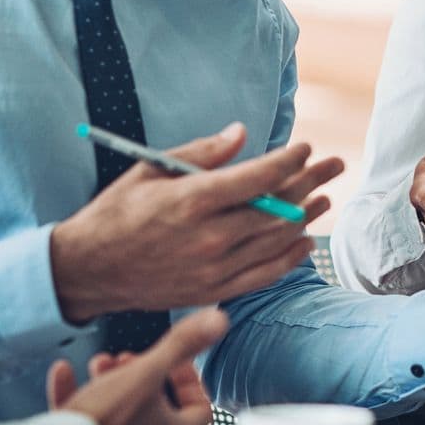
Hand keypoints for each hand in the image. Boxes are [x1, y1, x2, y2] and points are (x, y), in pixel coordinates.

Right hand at [51, 124, 342, 322]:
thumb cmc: (117, 212)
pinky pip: (263, 275)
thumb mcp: (150, 170)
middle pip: (276, 207)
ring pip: (275, 241)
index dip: (289, 160)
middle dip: (311, 182)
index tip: (305, 148)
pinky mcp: (212, 291)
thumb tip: (241, 133)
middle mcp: (209, 236)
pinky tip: (302, 242)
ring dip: (305, 218)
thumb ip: (201, 153)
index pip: (258, 177)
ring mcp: (213, 268)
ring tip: (325, 198)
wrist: (89, 270)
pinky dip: (287, 258)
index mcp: (192, 200)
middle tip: (335, 166)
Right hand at [54, 308, 227, 424]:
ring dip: (111, 384)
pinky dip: (76, 399)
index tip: (172, 361)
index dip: (190, 380)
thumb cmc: (105, 421)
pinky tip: (63, 373)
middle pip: (156, 410)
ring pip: (121, 416)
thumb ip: (180, 346)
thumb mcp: (146, 373)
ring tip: (99, 364)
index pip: (200, 410)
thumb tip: (217, 320)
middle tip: (128, 358)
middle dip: (142, 376)